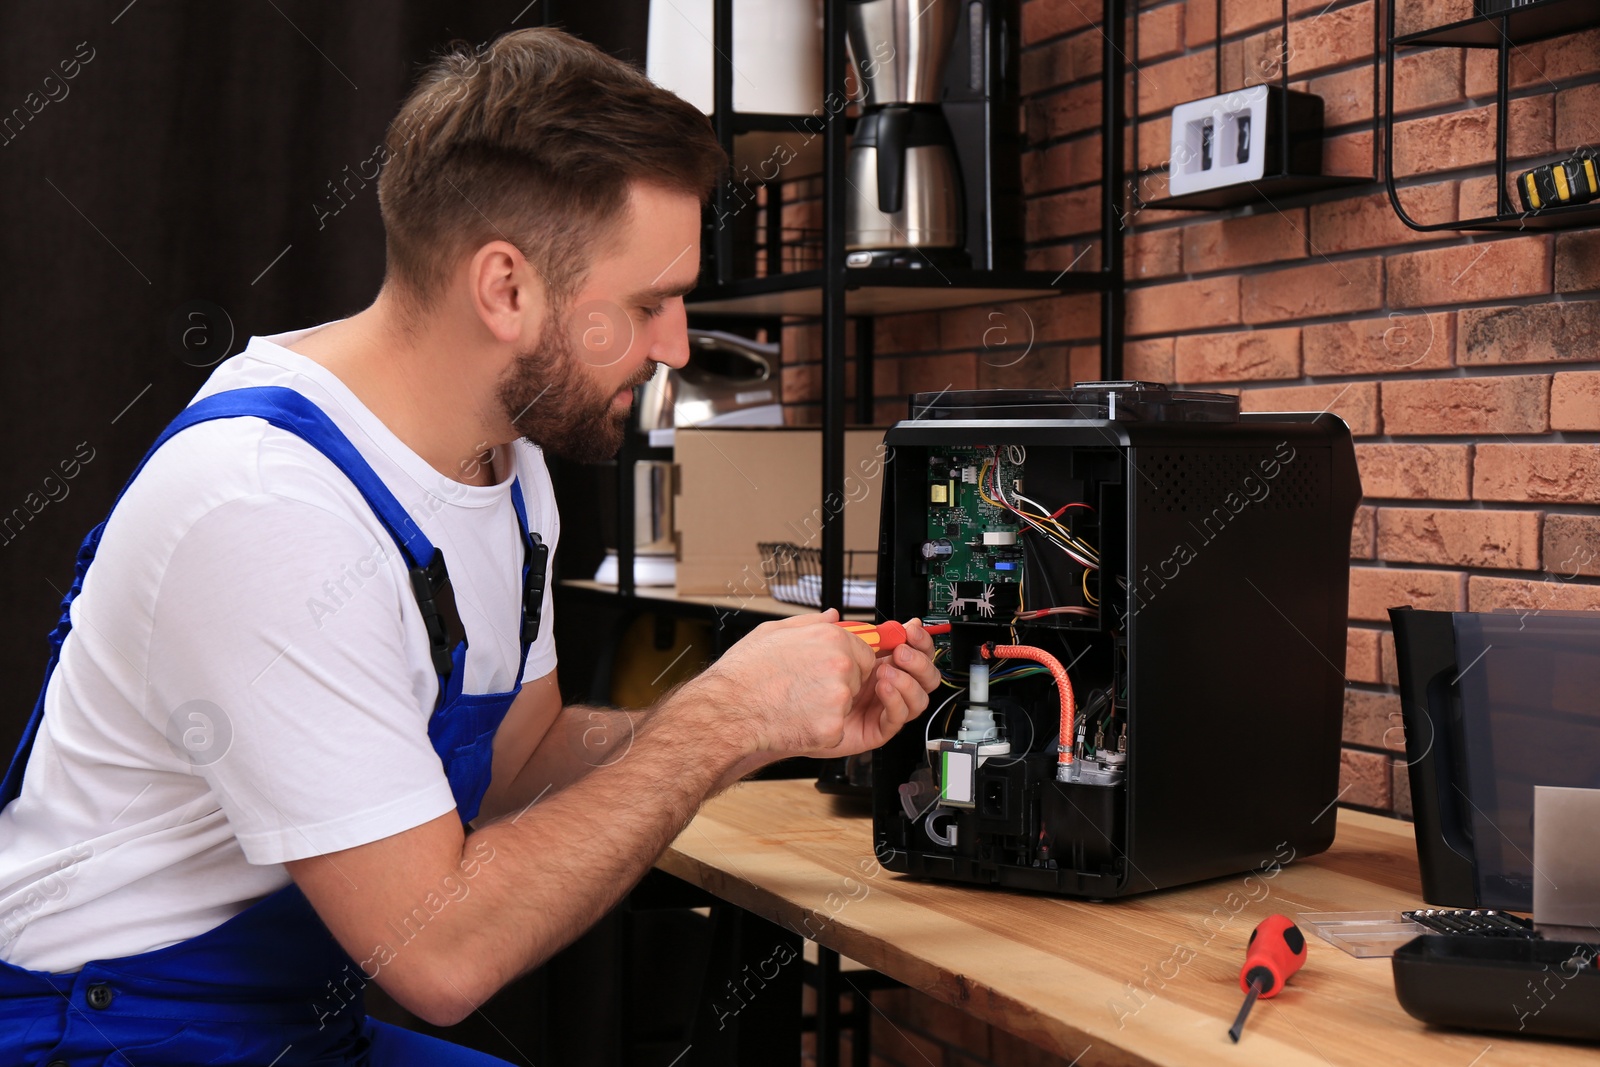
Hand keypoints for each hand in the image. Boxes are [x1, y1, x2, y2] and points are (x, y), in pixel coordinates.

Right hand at [681, 610, 935, 760]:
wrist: (726, 712)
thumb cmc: (743, 675)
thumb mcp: (774, 631)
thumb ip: (810, 623)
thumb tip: (831, 616)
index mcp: (831, 637)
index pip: (865, 649)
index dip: (849, 662)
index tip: (831, 670)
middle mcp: (840, 663)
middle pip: (863, 676)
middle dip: (842, 684)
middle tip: (807, 688)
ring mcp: (839, 696)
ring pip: (850, 703)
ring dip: (831, 706)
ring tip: (797, 703)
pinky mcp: (834, 725)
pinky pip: (837, 727)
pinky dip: (820, 728)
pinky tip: (795, 719)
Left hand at [808, 618, 938, 758]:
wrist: (791, 717)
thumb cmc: (801, 686)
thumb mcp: (815, 652)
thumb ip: (822, 634)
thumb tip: (836, 614)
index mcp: (879, 663)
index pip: (914, 651)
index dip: (918, 640)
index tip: (911, 629)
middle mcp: (887, 685)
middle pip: (925, 675)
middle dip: (918, 661)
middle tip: (900, 653)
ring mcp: (884, 708)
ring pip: (919, 698)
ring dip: (907, 681)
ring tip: (885, 673)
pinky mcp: (878, 729)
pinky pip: (898, 717)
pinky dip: (896, 700)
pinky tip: (883, 688)